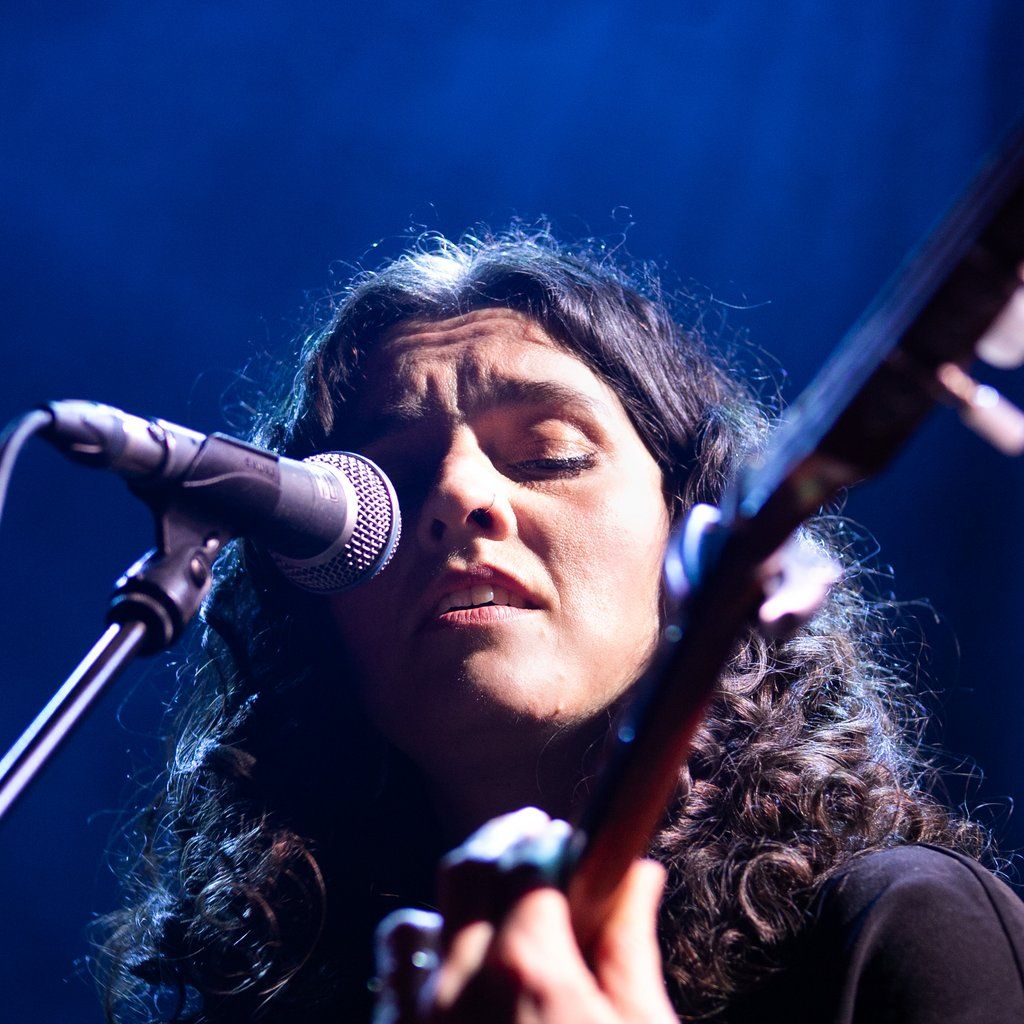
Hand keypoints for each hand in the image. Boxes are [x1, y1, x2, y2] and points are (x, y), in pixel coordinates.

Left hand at [373, 808, 676, 1023]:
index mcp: (528, 971)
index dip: (550, 840)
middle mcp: (458, 988)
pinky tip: (450, 974)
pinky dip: (417, 964)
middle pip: (465, 871)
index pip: (527, 862)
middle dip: (499, 842)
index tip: (565, 840)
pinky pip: (390, 987)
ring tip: (485, 912)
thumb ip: (631, 948)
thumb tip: (639, 876)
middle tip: (529, 837)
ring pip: (410, 924)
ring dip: (448, 908)